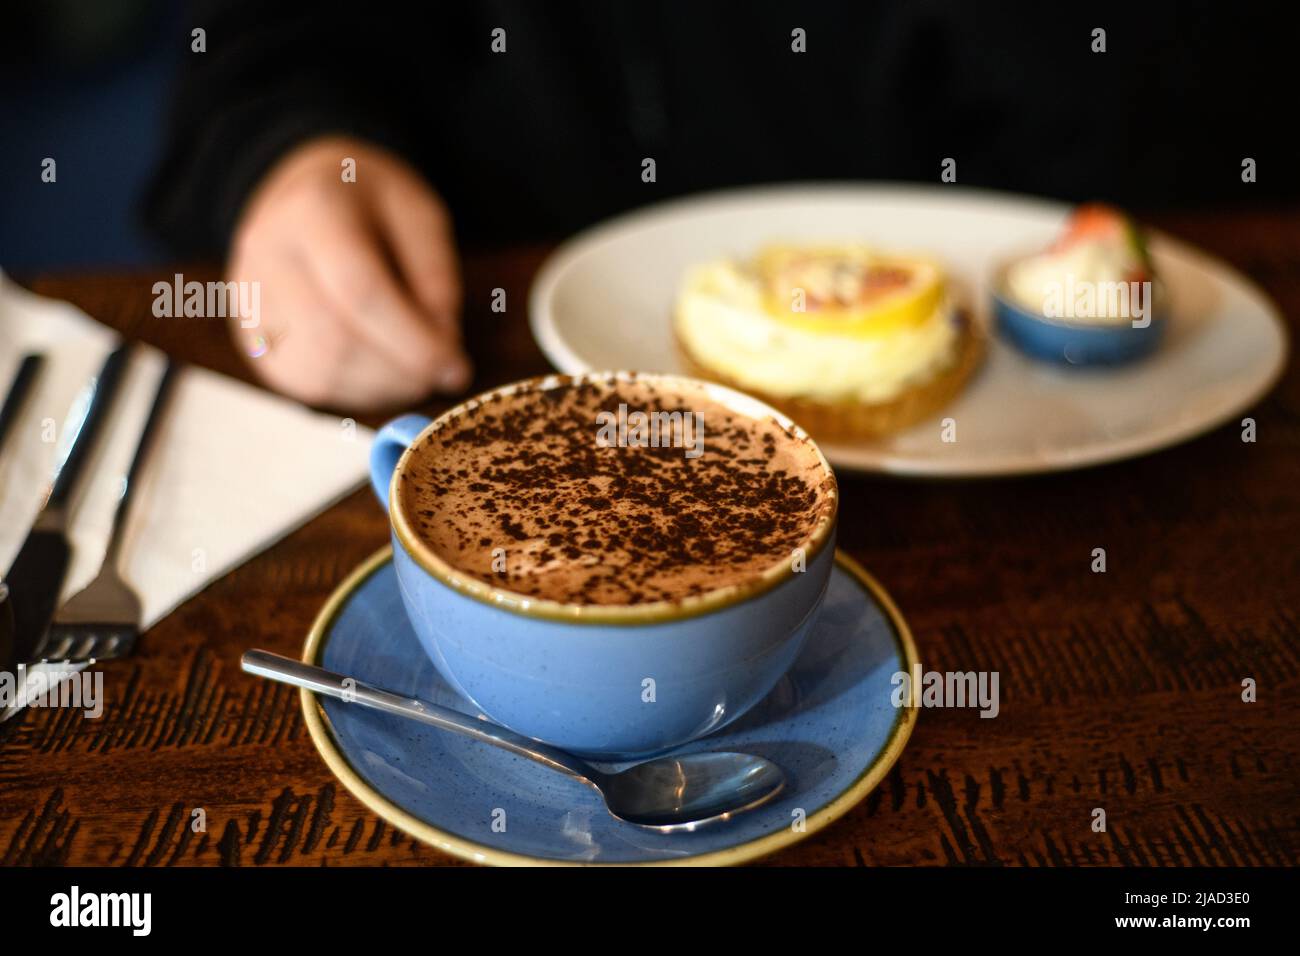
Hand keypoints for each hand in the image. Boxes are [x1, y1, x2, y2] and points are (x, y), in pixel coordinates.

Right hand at [226, 136, 471, 409]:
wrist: (304, 193)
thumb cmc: (371, 203)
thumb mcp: (420, 213)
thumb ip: (435, 276)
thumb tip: (442, 347)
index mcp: (312, 209)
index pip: (360, 291)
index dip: (413, 342)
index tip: (456, 368)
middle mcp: (266, 252)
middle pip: (334, 339)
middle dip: (400, 371)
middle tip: (442, 374)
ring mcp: (250, 298)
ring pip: (317, 371)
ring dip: (380, 388)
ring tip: (417, 374)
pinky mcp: (253, 335)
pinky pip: (306, 383)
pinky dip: (355, 392)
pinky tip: (384, 376)